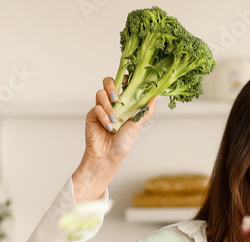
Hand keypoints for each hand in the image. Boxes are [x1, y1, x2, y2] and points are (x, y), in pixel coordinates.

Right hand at [73, 77, 156, 201]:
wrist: (108, 156)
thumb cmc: (123, 142)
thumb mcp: (137, 124)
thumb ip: (146, 110)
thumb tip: (157, 96)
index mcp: (124, 103)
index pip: (122, 83)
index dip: (124, 78)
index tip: (129, 80)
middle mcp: (111, 103)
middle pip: (107, 82)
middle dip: (112, 86)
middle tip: (117, 98)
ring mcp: (100, 108)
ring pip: (100, 93)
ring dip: (108, 106)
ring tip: (114, 120)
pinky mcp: (92, 114)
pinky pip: (96, 108)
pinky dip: (103, 117)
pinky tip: (108, 126)